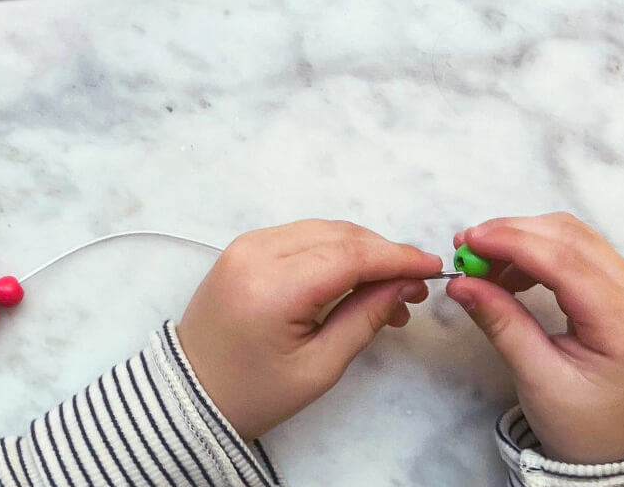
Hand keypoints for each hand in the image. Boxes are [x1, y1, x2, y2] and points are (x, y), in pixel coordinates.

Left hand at [175, 220, 441, 438]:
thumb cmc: (255, 392)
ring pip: (321, 230)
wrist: (190, 393)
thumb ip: (364, 319)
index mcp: (273, 286)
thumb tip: (404, 284)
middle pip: (337, 235)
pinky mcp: (244, 246)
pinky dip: (333, 249)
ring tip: (389, 290)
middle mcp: (257, 251)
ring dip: (360, 250)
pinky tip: (354, 277)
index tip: (433, 266)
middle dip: (382, 254)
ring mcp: (247, 243)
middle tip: (415, 287)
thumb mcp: (319, 368)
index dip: (395, 257)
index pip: (348, 255)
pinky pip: (301, 235)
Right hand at [446, 212, 623, 463]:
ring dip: (523, 238)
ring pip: (573, 237)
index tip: (467, 242)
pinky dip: (538, 251)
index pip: (565, 261)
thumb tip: (459, 282)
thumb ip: (501, 322)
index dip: (512, 242)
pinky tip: (510, 271)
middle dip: (513, 233)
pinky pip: (578, 251)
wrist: (618, 457)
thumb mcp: (537, 378)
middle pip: (571, 237)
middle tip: (467, 247)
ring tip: (483, 262)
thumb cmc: (581, 427)